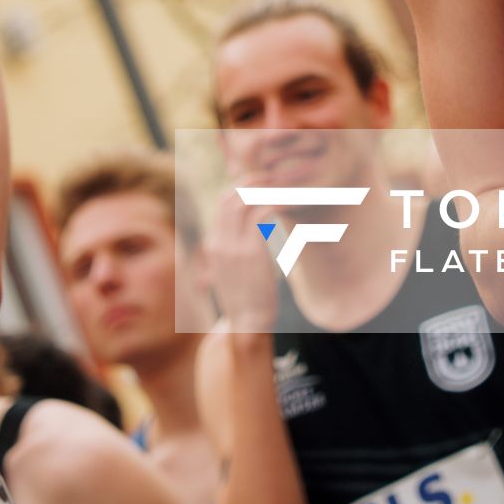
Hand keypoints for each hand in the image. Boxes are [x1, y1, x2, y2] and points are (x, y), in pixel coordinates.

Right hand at [204, 186, 280, 331]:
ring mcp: (232, 246)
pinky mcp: (249, 252)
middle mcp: (218, 242)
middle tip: (277, 178)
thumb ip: (235, 249)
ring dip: (266, 189)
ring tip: (286, 187)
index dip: (244, 186)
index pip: (223, 202)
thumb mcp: (232, 271)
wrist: (247, 325)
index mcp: (214, 244)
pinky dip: (276, 202)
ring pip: (243, 200)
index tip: (265, 183)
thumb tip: (249, 233)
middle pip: (230, 195)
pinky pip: (261, 214)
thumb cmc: (247, 298)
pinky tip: (290, 203)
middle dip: (254, 181)